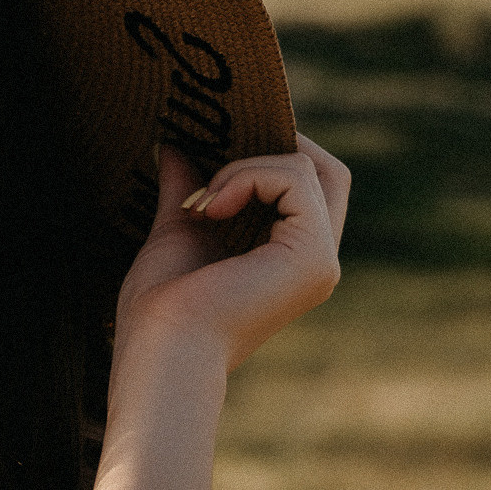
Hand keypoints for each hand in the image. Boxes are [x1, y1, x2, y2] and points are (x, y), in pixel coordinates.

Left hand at [114, 134, 349, 373]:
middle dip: (280, 141)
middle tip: (224, 142)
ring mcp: (321, 259)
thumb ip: (185, 188)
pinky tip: (210, 208)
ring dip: (244, 166)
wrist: (162, 347)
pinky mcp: (312, 255)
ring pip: (306, 167)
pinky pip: (293, 178)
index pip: (310, 185)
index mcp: (292, 258)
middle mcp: (317, 260)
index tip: (218, 151)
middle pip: (328, 171)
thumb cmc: (162, 307)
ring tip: (202, 202)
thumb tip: (173, 145)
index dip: (275, 153)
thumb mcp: (177, 230)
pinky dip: (247, 176)